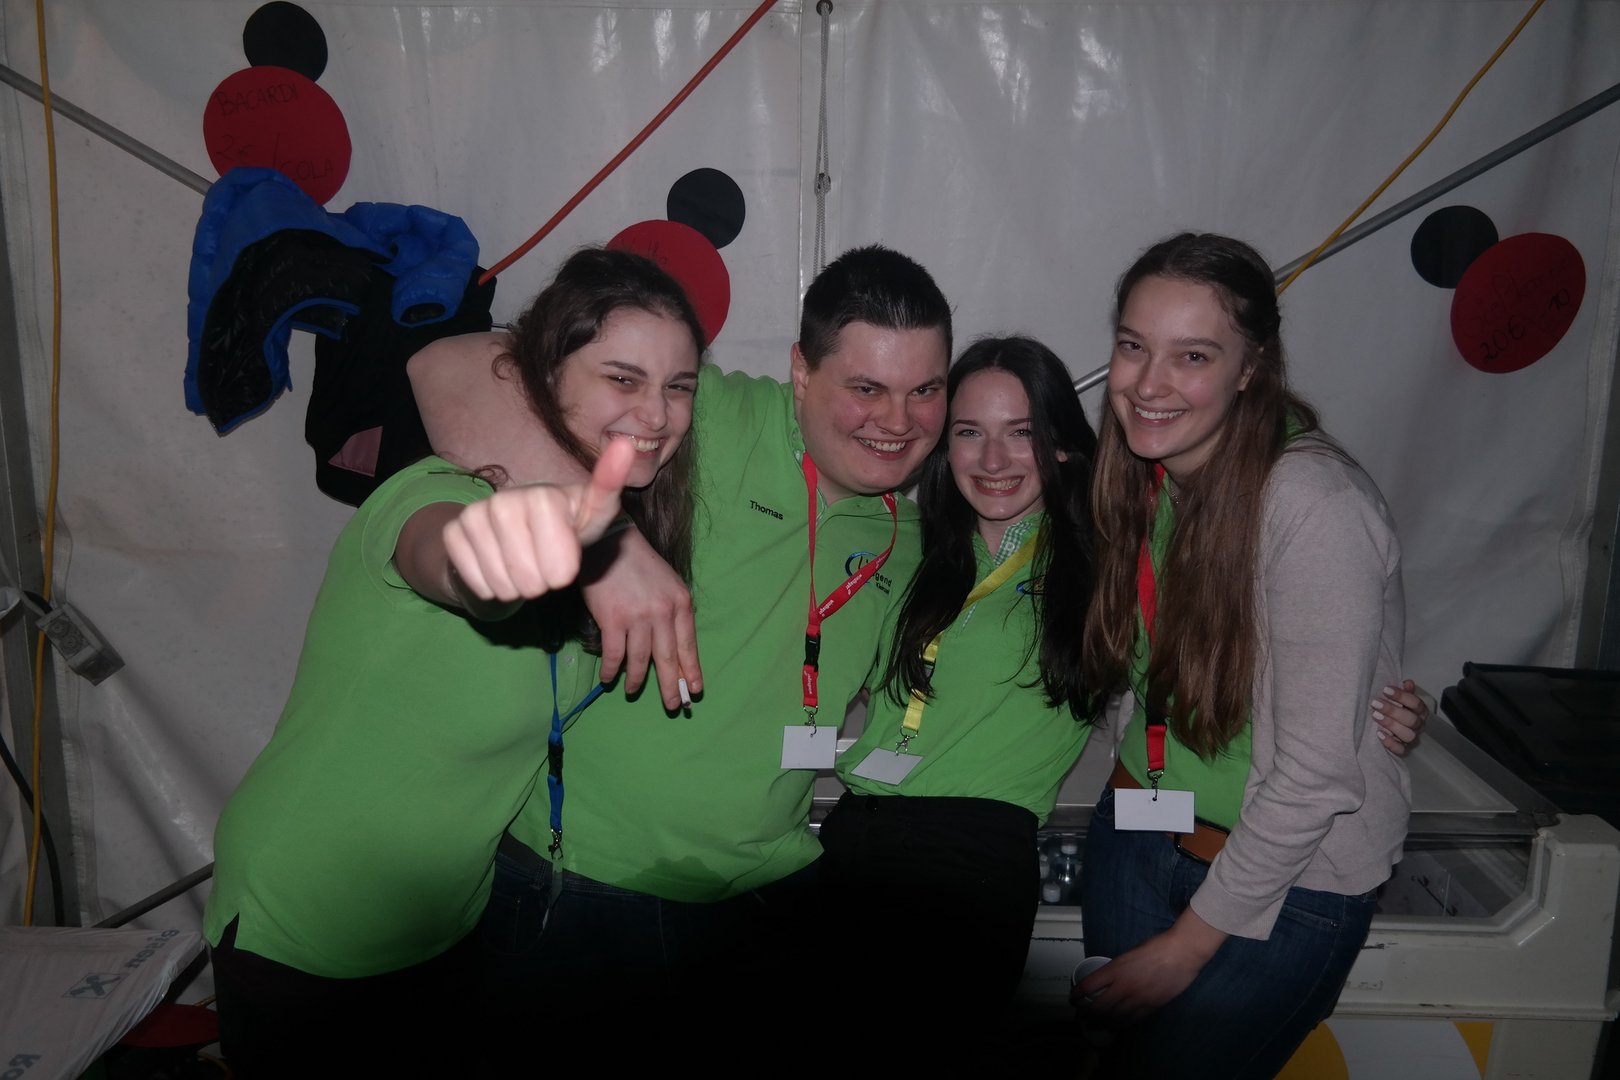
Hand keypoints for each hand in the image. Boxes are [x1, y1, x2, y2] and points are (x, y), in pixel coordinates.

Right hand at [442, 438, 634, 602]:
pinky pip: (479, 585)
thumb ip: (609, 485)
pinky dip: (492, 586)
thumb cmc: (567, 524)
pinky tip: (499, 564)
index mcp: (543, 496)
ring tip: (524, 563)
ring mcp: (474, 515)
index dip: (563, 570)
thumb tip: (625, 443)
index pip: (559, 568)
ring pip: (504, 587)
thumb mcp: (595, 513)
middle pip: (530, 581)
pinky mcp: (452, 533)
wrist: (521, 532)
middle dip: (542, 582)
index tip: (567, 555)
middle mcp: (504, 500)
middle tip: (544, 561)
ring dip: (518, 586)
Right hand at [580, 525, 701, 710]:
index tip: (694, 690)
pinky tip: (609, 679)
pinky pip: (614, 655)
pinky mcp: (613, 620)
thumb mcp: (668, 583)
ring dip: (638, 681)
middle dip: (670, 685)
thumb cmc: (638, 563)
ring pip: (641, 660)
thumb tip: (672, 645)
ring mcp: (638, 618)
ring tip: (634, 691)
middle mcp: (662, 613)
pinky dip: (611, 670)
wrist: (608, 542)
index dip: (690, 670)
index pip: (688, 645)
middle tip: (674, 706)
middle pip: (668, 658)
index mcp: (680, 603)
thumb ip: (672, 612)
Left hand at [1071, 909, 1225, 1023]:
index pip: (1088, 986)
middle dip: (1087, 1015)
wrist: (1181, 952)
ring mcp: (1138, 998)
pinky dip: (1123, 1024)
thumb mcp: (1129, 954)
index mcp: (1115, 968)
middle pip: (1098, 1008)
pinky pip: (1132, 1020)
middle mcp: (1123, 986)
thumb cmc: (1156, 947)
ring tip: (1097, 1026)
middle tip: (1082, 1018)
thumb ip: (1118, 968)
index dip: (1077, 996)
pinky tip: (1118, 1026)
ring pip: (1115, 1018)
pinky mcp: (1152, 1006)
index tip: (1073, 1000)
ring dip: (1104, 1023)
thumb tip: (1111, 980)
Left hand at [1371, 678, 1426, 754]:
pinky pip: (1400, 750)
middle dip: (1393, 711)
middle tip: (1376, 703)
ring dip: (1391, 725)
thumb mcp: (1397, 697)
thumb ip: (1403, 690)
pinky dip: (1391, 743)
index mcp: (1419, 711)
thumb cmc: (1393, 708)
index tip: (1385, 690)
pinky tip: (1380, 734)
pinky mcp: (1402, 748)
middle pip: (1412, 720)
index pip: (1416, 704)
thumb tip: (1408, 682)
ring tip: (1376, 716)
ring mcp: (1410, 737)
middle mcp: (1417, 725)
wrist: (1384, 724)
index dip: (1402, 696)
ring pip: (1408, 735)